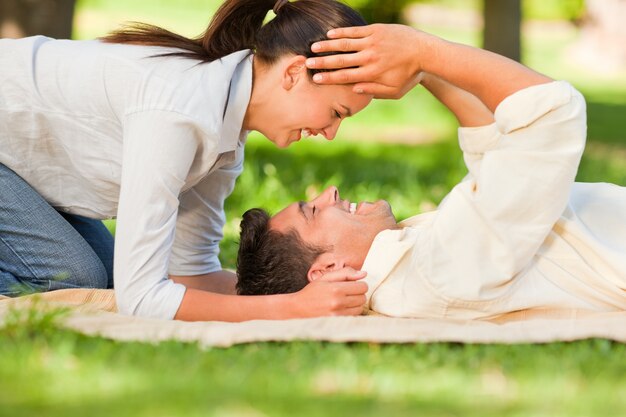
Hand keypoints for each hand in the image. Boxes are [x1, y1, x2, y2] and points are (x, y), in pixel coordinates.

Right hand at [290, 267, 367, 317]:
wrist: (297, 309)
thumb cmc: (312, 292)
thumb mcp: (325, 277)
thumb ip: (345, 273)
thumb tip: (364, 274)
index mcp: (336, 289)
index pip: (362, 287)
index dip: (359, 284)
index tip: (351, 284)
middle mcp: (338, 303)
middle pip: (363, 298)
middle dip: (357, 294)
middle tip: (347, 292)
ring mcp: (338, 315)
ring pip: (360, 308)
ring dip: (355, 304)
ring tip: (344, 301)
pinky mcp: (336, 323)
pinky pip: (353, 316)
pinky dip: (351, 312)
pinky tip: (342, 308)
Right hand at [306, 24, 425, 98]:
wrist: (425, 52)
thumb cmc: (409, 75)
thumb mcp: (394, 91)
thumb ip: (374, 92)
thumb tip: (355, 89)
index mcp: (372, 74)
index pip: (345, 76)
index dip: (329, 78)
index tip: (315, 79)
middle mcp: (370, 57)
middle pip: (341, 60)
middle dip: (323, 62)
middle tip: (307, 64)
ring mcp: (373, 42)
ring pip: (346, 44)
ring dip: (328, 46)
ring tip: (314, 47)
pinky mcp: (377, 30)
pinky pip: (355, 31)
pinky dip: (342, 33)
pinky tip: (330, 34)